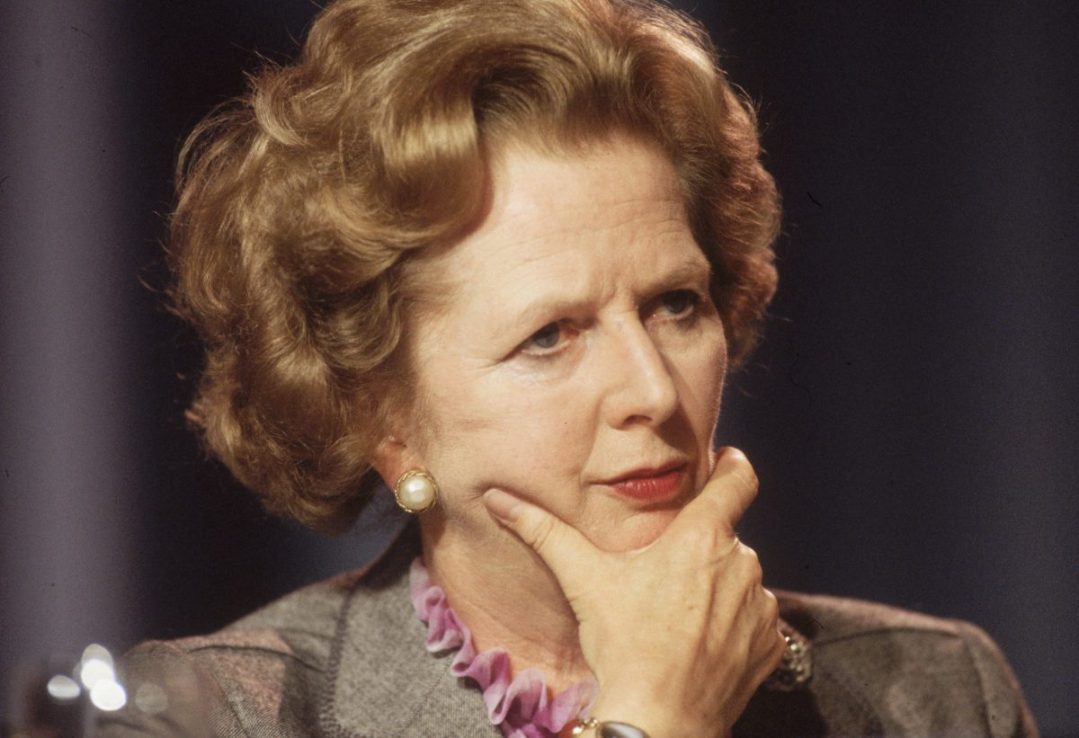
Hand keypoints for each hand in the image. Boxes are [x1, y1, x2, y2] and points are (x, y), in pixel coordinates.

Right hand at [482, 448, 785, 737]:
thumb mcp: (582, 580)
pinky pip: (756, 619)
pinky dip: (734, 625)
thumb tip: (499, 499)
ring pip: (740, 578)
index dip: (733, 466)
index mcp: (701, 537)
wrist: (659, 719)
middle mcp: (741, 564)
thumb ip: (542, 531)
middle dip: (701, 548)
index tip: (726, 461)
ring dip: (718, 587)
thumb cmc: (623, 645)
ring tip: (678, 616)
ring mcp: (759, 606)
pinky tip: (700, 643)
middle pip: (726, 536)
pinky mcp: (769, 643)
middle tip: (665, 575)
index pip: (738, 480)